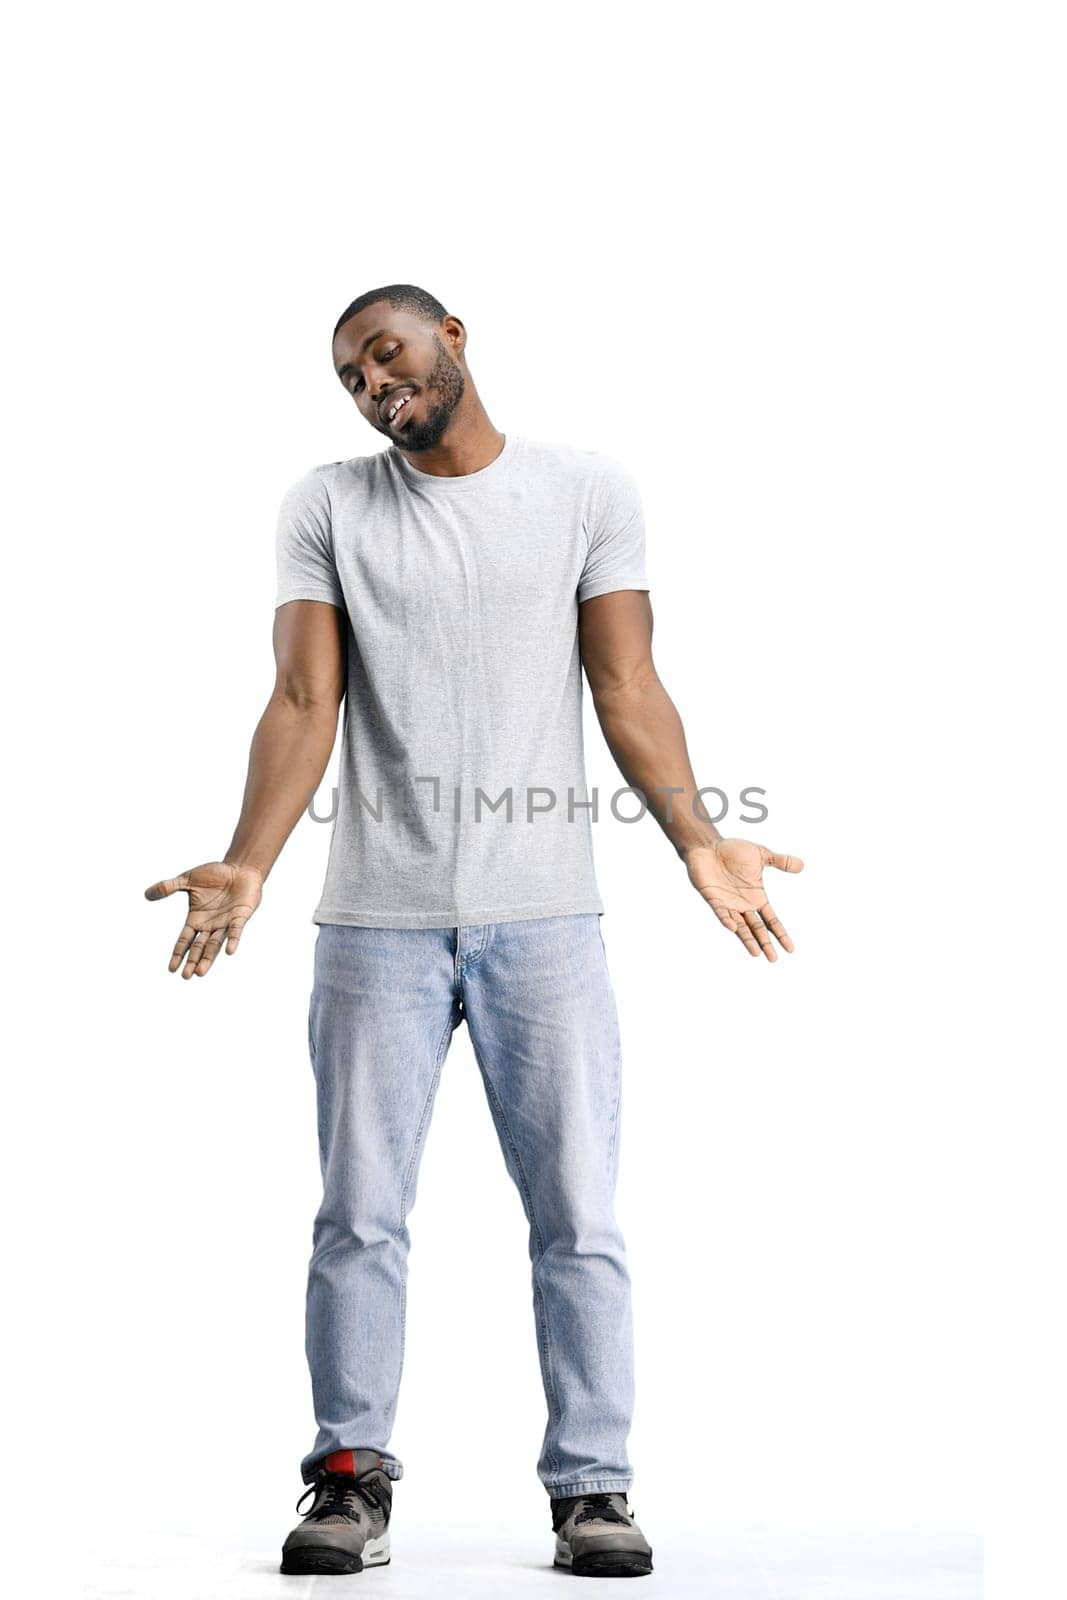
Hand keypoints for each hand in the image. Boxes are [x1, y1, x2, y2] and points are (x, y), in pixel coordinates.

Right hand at [143, 860, 263, 977]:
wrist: (239, 868)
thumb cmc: (214, 875)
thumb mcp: (187, 879)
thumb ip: (168, 887)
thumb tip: (146, 894)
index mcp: (196, 919)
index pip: (185, 940)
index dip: (178, 954)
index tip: (172, 969)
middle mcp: (210, 925)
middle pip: (199, 948)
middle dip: (193, 961)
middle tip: (186, 976)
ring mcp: (225, 922)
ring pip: (215, 944)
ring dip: (208, 958)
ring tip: (200, 972)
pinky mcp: (240, 916)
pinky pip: (236, 931)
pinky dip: (233, 940)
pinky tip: (229, 951)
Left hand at [683, 839, 803, 960]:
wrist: (708, 846)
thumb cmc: (733, 851)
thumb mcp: (762, 855)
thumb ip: (781, 861)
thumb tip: (802, 866)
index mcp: (756, 898)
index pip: (771, 920)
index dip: (780, 934)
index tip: (790, 949)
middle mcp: (743, 905)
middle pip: (757, 929)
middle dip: (765, 943)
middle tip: (773, 959)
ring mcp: (727, 904)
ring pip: (740, 927)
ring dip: (748, 939)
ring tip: (756, 953)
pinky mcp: (713, 898)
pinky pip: (720, 912)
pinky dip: (726, 919)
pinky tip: (732, 928)